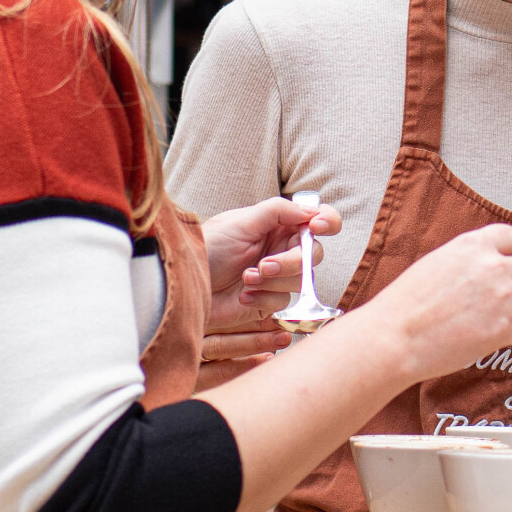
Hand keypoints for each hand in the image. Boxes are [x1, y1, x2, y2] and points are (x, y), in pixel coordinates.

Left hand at [202, 197, 342, 358]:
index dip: (327, 221)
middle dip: (291, 262)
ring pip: (302, 280)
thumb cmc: (207, 247)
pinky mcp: (269, 301)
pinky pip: (284, 301)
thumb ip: (277, 211)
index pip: (318, 219)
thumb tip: (309, 210)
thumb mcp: (239, 223)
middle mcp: (282, 248)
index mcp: (278, 225)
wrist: (185, 284)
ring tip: (245, 279)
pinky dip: (263, 299)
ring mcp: (277, 276)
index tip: (317, 226)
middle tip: (263, 265)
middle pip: (313, 254)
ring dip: (273, 281)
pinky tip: (242, 295)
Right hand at [346, 224, 511, 381]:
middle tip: (503, 301)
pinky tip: (480, 336)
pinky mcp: (505, 328)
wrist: (396, 337)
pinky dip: (506, 334)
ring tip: (499, 318)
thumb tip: (494, 265)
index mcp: (475, 245)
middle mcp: (494, 266)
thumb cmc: (407, 303)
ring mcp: (503, 297)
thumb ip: (471, 259)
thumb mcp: (439, 262)